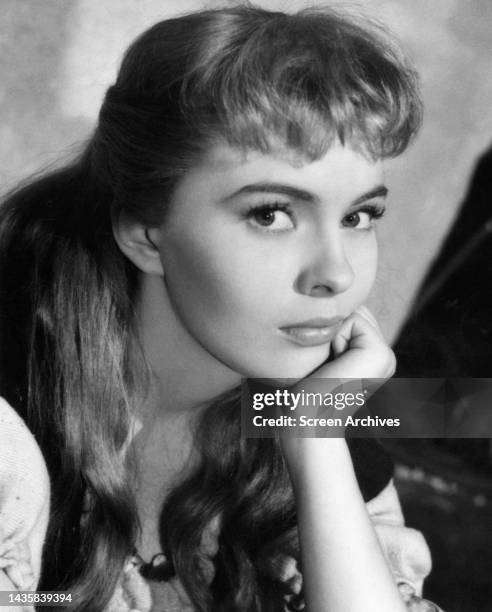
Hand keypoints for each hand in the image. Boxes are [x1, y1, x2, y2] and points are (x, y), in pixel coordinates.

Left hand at [280, 306, 394, 461]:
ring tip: (328, 365)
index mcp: (369, 357)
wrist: (303, 419)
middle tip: (323, 364)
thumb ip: (322, 329)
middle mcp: (383, 356)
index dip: (323, 327)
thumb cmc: (296, 389)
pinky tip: (334, 364)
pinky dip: (335, 336)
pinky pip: (353, 319)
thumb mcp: (311, 354)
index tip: (319, 362)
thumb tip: (312, 304)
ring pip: (353, 310)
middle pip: (351, 307)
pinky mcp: (382, 354)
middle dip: (329, 326)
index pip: (346, 313)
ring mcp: (386, 356)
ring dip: (331, 332)